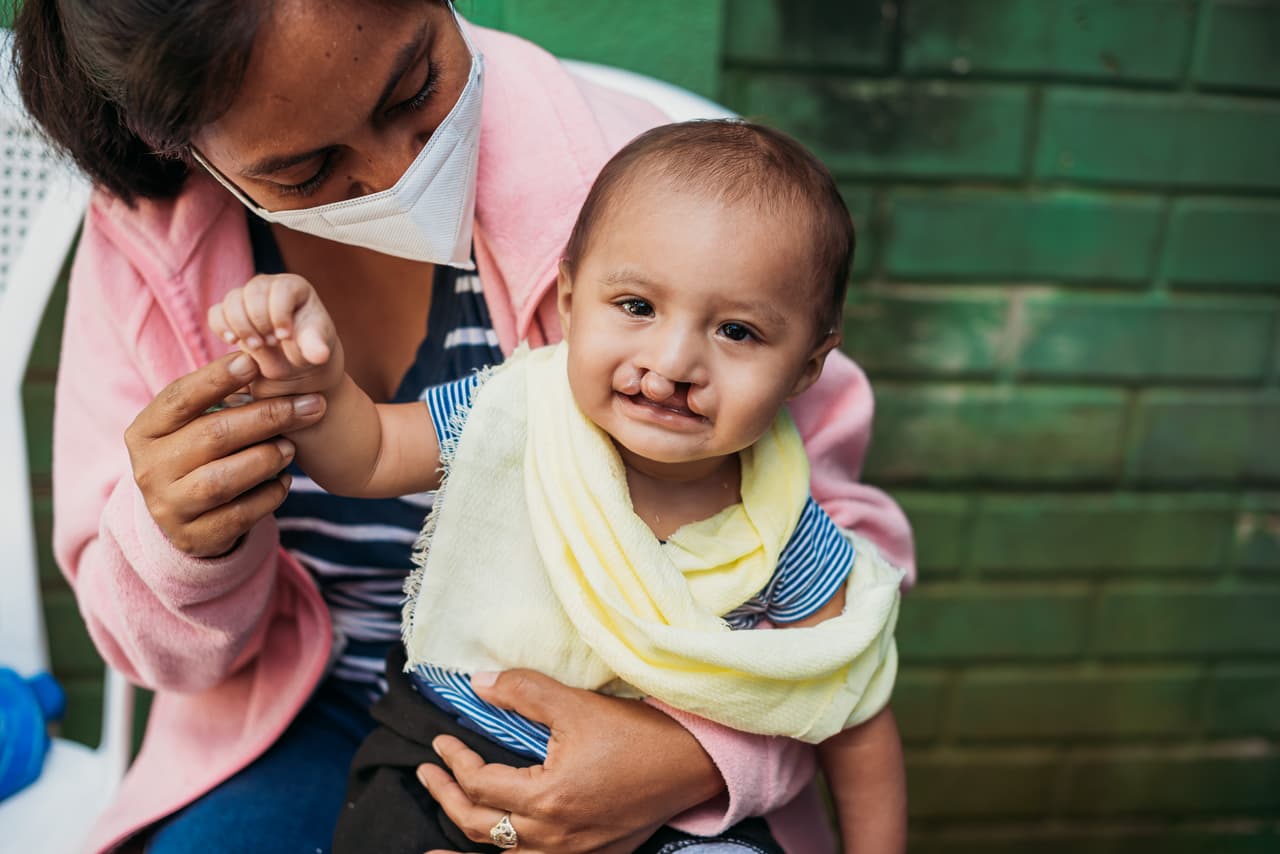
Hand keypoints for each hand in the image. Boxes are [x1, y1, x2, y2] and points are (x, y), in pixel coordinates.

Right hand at [124, 351, 326, 556]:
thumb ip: (221, 397)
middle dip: (268, 417)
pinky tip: (285, 480)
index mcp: (144, 431)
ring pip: (224, 479)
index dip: (216, 378)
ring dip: (268, 458)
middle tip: (310, 405)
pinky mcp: (194, 537)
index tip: (254, 361)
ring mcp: (168, 506)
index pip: (179, 398)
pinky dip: (270, 495)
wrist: (191, 520)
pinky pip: (240, 514)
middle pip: (212, 435)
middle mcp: (148, 469)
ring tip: (292, 448)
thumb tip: (262, 355)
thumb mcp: (198, 424)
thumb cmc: (202, 455)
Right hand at [207, 273, 343, 397]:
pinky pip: (216, 312)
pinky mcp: (230, 313)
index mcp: (294, 287)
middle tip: (272, 343)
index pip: (281, 288)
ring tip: (257, 347)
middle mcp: (269, 286)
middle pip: (253, 291)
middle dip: (259, 321)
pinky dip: (221, 327)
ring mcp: (247, 297)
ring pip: (232, 300)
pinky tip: (233, 341)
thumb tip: (320, 355)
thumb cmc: (308, 349)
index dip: (279, 313)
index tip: (284, 337)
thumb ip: (317, 348)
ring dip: (241, 326)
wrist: (292, 363)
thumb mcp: (316, 349)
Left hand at [416, 670, 723, 853]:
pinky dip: (505, 853)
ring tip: (448, 812)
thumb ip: (523, 691)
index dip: (453, 761)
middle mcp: (554, 836)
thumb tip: (478, 683)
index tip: (440, 740)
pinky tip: (499, 844)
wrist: (693, 764)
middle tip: (430, 773)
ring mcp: (573, 852)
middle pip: (479, 826)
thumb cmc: (637, 733)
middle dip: (446, 798)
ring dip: (469, 831)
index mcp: (547, 798)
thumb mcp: (575, 704)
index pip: (479, 783)